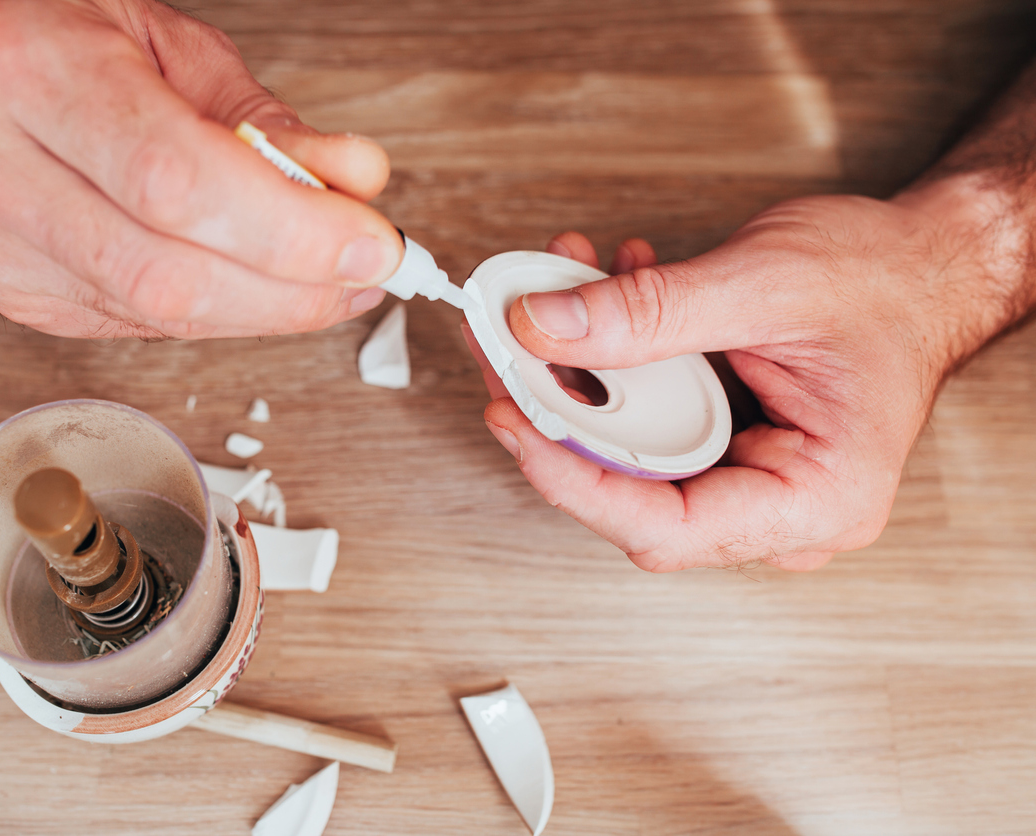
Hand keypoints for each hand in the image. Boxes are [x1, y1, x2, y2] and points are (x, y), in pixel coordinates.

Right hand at [0, 0, 401, 338]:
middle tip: (365, 276)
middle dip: (292, 290)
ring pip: (157, 315)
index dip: (289, 231)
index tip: (372, 244)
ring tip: (331, 284)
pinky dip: (218, 313)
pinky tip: (258, 290)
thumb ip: (267, 121)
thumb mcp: (176, 47)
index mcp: (30, 72)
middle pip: (167, 272)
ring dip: (267, 310)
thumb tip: (356, 182)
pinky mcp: (14, 293)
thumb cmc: (68, 42)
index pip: (177, 180)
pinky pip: (141, 327)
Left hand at [472, 178, 1030, 570]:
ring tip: (554, 295)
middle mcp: (779, 507)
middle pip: (632, 492)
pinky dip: (616, 358)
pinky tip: (603, 294)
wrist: (924, 264)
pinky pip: (647, 417)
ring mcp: (751, 478)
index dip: (575, 482)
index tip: (515, 422)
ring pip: (629, 450)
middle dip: (560, 410)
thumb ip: (650, 312)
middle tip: (506, 345)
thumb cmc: (888, 285)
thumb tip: (544, 332)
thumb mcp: (765, 284)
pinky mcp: (728, 443)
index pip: (667, 529)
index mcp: (815, 498)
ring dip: (582, 371)